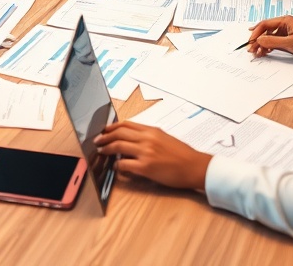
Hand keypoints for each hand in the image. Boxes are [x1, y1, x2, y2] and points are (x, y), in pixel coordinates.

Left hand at [93, 122, 210, 190]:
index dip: (112, 127)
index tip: (104, 130)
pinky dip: (117, 165)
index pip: (126, 124)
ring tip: (101, 151)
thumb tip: (133, 140)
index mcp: (152, 130)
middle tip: (97, 141)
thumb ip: (149, 137)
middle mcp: (147, 138)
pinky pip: (124, 164)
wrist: (195, 167)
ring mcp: (146, 152)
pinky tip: (116, 167)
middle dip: (105, 136)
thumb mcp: (165, 138)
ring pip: (118, 146)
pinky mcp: (146, 167)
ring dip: (107, 148)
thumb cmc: (182, 155)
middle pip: (119, 133)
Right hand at [245, 15, 292, 59]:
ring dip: (262, 44)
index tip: (250, 42)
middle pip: (265, 31)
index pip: (265, 24)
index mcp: (285, 21)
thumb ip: (274, 41)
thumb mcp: (291, 42)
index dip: (256, 32)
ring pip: (269, 37)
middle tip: (251, 49)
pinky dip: (269, 47)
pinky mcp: (289, 40)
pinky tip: (265, 52)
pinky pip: (275, 42)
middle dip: (257, 39)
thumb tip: (259, 40)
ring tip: (257, 52)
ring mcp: (286, 33)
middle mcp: (284, 25)